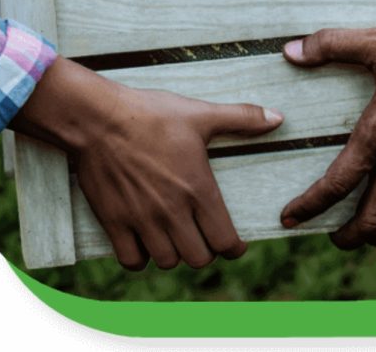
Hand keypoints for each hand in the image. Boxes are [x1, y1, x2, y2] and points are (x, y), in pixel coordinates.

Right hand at [11, 57, 283, 269]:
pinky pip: (132, 260)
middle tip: (204, 237)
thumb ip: (242, 118)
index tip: (235, 243)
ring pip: (167, 261)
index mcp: (198, 188)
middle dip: (206, 251)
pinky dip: (141, 258)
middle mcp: (172, 211)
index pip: (225, 241)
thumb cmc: (151, 114)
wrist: (97, 118)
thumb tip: (278, 118)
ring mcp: (142, 220)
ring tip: (176, 238)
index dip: (235, 247)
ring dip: (175, 254)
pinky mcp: (114, 222)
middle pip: (199, 258)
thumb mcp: (201, 114)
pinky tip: (146, 242)